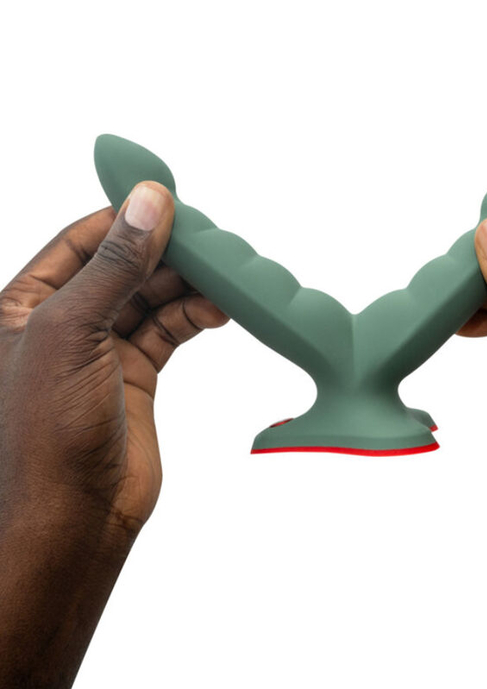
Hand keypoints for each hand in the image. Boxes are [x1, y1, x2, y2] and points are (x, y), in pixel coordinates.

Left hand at [0, 183, 227, 686]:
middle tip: (213, 244)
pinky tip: (217, 310)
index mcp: (27, 304)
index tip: (174, 202)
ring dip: (188, 285)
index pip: (84, 240)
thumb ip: (114, 265)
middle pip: (125, 266)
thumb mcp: (73, 332)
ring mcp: (102, 349)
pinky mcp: (134, 376)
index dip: (128, 218)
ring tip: (225, 280)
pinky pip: (168, 330)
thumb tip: (148, 202)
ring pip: (152, 297)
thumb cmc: (46, 434)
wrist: (71, 519)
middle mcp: (64, 321)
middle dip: (169, 253)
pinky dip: (194, 316)